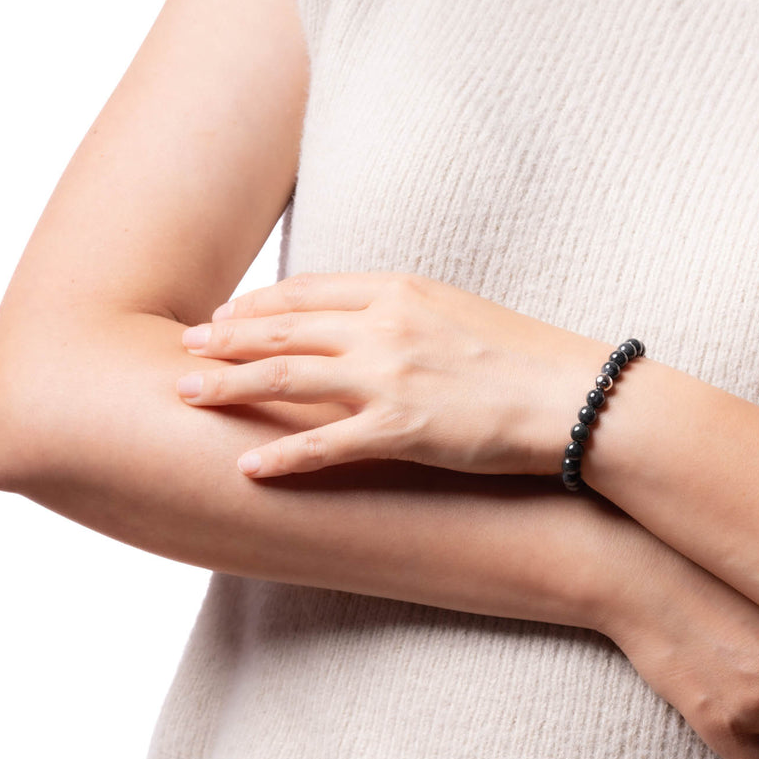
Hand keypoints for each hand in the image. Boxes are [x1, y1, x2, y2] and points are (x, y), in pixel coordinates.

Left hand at [174, 270, 610, 478]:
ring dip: (229, 385)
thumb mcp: (460, 310)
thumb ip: (407, 309)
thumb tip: (369, 320)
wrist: (574, 396)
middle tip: (185, 348)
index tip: (230, 313)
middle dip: (226, 338)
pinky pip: (323, 443)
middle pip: (285, 327)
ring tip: (184, 394)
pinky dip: (280, 456)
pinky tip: (246, 468)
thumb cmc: (527, 355)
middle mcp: (385, 325)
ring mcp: (389, 376)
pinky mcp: (400, 430)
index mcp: (401, 289)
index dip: (260, 303)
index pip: (309, 289)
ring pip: (286, 375)